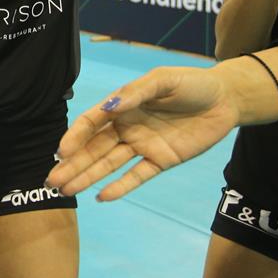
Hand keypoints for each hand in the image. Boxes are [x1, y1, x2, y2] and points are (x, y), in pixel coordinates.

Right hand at [46, 66, 241, 200]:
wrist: (226, 100)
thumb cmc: (192, 84)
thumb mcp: (163, 80)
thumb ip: (136, 93)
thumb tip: (109, 106)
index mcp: (122, 106)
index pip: (91, 123)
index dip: (74, 137)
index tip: (60, 152)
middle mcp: (126, 127)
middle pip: (94, 149)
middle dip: (72, 165)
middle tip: (51, 181)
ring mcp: (142, 146)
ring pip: (109, 164)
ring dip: (87, 177)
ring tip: (66, 191)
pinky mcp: (161, 161)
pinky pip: (137, 176)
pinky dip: (120, 187)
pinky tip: (101, 197)